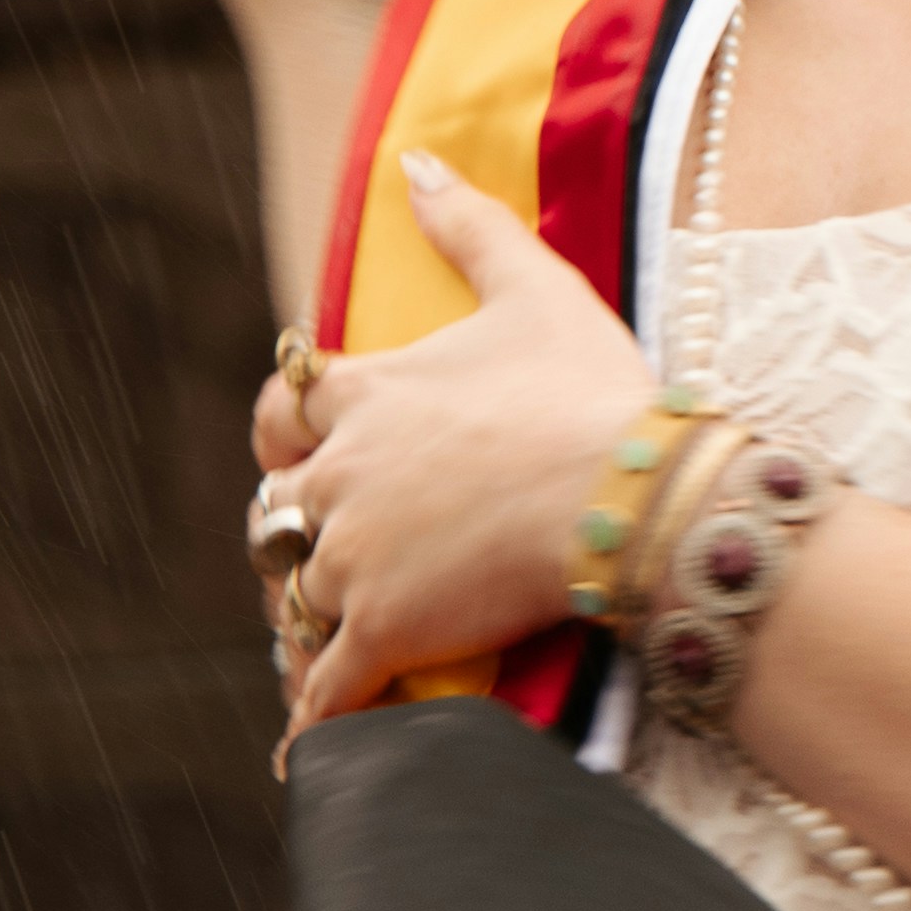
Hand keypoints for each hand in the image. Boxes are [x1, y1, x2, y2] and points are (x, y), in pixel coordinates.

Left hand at [267, 161, 662, 728]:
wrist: (631, 496)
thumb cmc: (589, 391)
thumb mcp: (532, 287)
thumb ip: (467, 223)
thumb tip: (413, 158)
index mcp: (365, 394)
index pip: (289, 405)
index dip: (292, 424)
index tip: (302, 438)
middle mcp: (342, 475)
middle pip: (279, 506)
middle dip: (293, 525)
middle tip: (313, 544)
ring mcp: (356, 557)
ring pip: (294, 592)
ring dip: (301, 613)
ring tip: (313, 638)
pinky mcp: (383, 630)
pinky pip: (326, 684)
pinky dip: (310, 718)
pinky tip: (298, 753)